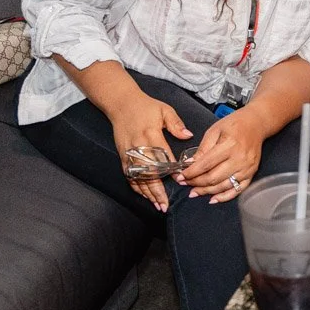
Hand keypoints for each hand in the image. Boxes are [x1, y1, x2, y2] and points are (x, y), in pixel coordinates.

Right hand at [107, 90, 193, 212]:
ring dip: (147, 193)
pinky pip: (129, 175)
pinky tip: (145, 196)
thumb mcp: (164, 110)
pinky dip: (136, 187)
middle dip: (157, 190)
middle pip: (148, 172)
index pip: (162, 155)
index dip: (170, 169)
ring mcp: (129, 153)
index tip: (179, 180)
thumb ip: (176, 124)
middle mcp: (138, 146)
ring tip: (157, 205)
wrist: (121, 104)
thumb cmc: (145, 107)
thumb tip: (188, 135)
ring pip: (138, 178)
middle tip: (166, 204)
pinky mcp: (123, 156)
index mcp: (150, 134)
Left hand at [176, 109, 264, 203]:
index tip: (180, 176)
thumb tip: (190, 164)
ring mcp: (247, 168)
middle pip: (214, 178)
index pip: (206, 164)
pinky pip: (237, 190)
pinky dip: (225, 197)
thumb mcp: (214, 130)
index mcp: (229, 145)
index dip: (191, 173)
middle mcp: (239, 159)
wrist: (256, 124)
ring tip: (194, 192)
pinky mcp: (252, 173)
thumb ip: (202, 149)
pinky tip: (213, 199)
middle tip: (185, 184)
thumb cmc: (235, 124)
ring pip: (223, 186)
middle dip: (196, 183)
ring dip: (207, 191)